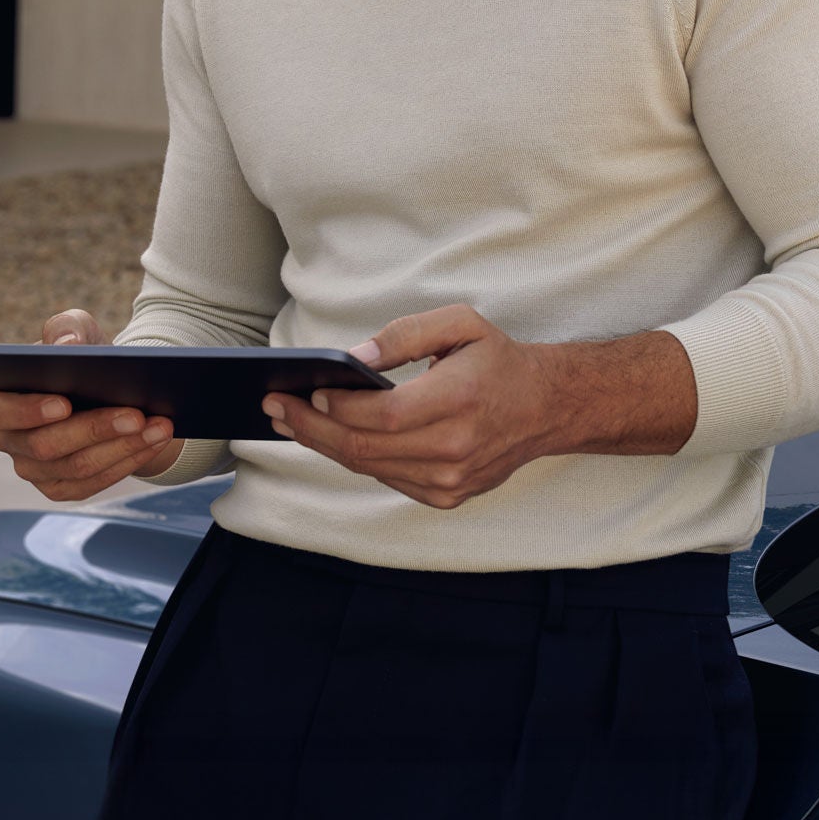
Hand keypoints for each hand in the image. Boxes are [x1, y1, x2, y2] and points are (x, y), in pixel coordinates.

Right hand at [0, 307, 184, 499]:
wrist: (109, 389)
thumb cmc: (83, 358)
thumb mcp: (77, 331)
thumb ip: (66, 328)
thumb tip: (67, 343)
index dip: (26, 411)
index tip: (64, 403)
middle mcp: (9, 441)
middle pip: (45, 445)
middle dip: (95, 429)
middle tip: (135, 414)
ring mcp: (34, 470)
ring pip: (77, 466)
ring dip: (123, 446)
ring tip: (159, 426)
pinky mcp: (62, 488)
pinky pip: (94, 483)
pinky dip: (129, 461)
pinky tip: (154, 442)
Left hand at [261, 304, 559, 509]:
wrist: (544, 407)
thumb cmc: (498, 360)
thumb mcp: (461, 324)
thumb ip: (405, 335)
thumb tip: (354, 357)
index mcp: (459, 400)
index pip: (383, 414)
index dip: (339, 406)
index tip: (304, 389)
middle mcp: (455, 448)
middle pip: (365, 447)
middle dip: (311, 427)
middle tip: (274, 407)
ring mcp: (450, 479)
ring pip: (370, 467)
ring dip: (325, 444)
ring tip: (290, 420)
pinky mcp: (446, 495)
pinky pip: (387, 478)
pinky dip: (357, 457)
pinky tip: (331, 436)